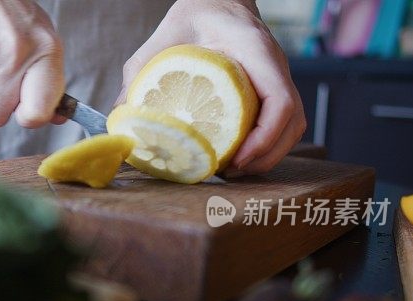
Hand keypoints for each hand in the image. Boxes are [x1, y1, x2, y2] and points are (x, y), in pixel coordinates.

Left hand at [117, 0, 306, 174]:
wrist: (214, 2)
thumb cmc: (191, 19)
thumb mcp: (160, 42)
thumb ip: (139, 76)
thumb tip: (120, 116)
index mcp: (255, 52)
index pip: (280, 100)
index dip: (264, 136)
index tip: (237, 157)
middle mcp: (275, 66)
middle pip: (292, 122)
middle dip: (265, 155)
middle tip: (229, 171)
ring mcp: (277, 78)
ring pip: (292, 126)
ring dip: (267, 155)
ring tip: (232, 170)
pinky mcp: (270, 90)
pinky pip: (281, 123)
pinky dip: (264, 145)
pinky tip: (236, 157)